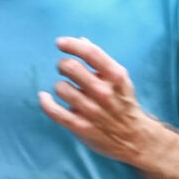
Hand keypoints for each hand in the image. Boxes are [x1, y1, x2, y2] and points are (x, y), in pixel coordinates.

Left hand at [39, 35, 156, 164]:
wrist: (134, 138)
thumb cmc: (123, 103)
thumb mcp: (119, 79)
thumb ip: (101, 60)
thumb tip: (82, 40)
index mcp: (116, 76)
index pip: (91, 53)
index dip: (72, 44)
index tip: (59, 43)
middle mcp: (104, 92)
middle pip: (71, 67)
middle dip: (63, 65)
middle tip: (64, 68)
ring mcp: (92, 110)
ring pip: (61, 88)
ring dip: (60, 85)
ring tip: (66, 89)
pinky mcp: (81, 126)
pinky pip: (55, 111)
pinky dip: (46, 102)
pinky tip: (44, 98)